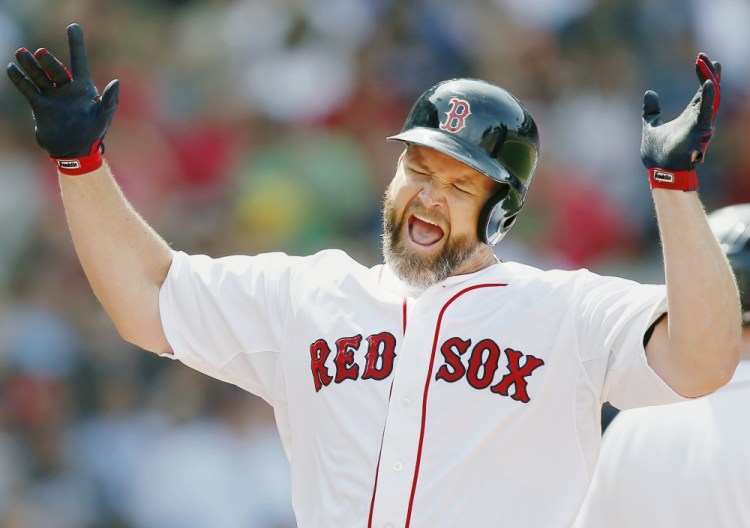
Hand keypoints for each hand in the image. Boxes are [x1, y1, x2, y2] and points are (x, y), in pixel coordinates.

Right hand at [6, 23, 118, 166]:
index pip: (79, 61)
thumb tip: (116, 82)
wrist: (75, 152)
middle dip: (47, 61)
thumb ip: (110, 99)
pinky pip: (28, 89)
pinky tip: (12, 68)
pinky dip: (20, 79)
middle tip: (41, 53)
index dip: (76, 44)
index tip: (73, 27)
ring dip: (30, 65)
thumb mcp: (103, 116)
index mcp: (84, 88)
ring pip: (40, 76)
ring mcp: (53, 96)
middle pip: (55, 69)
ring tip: (21, 52)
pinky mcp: (40, 105)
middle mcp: (67, 89)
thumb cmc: (93, 133)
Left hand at [640, 53, 720, 190]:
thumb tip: (649, 93)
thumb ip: (651, 110)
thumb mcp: (650, 125)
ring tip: (708, 64)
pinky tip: (707, 82)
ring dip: (710, 80)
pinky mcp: (698, 131)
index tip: (702, 60)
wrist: (657, 170)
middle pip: (711, 92)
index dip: (703, 75)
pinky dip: (708, 97)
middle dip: (710, 73)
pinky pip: (707, 111)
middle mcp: (699, 119)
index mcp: (690, 116)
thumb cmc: (657, 153)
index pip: (702, 92)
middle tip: (707, 57)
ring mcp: (700, 124)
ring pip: (712, 98)